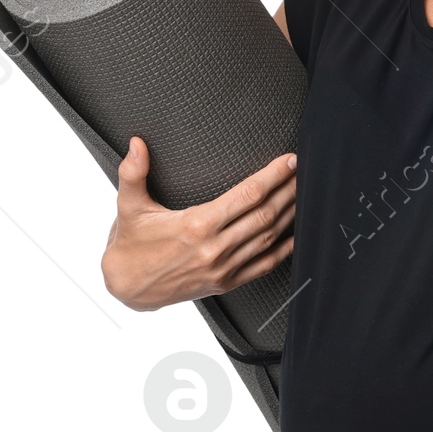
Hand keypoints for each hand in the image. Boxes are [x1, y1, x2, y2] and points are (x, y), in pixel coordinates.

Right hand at [100, 138, 295, 310]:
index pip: (246, 196)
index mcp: (196, 225)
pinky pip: (264, 265)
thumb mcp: (128, 206)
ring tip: (304, 195)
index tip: (289, 162)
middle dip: (288, 191)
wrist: (127, 287)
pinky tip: (296, 234)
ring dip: (290, 215)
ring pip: (268, 237)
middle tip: (305, 172)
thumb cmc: (131, 244)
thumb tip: (136, 144)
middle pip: (265, 215)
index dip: (272, 176)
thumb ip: (133, 173)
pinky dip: (284, 248)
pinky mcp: (226, 282)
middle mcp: (214, 248)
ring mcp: (223, 268)